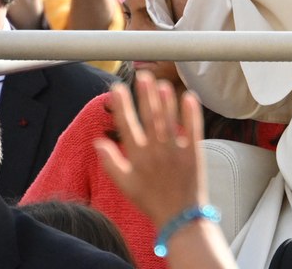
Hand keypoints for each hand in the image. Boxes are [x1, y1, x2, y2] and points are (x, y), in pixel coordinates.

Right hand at [95, 70, 207, 225]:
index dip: (121, 105)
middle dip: (145, 95)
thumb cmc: (151, 200)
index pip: (126, 125)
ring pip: (169, 121)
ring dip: (166, 101)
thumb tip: (97, 141)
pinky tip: (189, 96)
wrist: (179, 217)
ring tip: (161, 83)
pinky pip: (193, 129)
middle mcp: (156, 152)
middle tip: (142, 75)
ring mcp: (176, 152)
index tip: (117, 87)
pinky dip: (191, 113)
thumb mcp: (124, 184)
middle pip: (149, 118)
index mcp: (138, 157)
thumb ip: (110, 161)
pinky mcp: (194, 154)